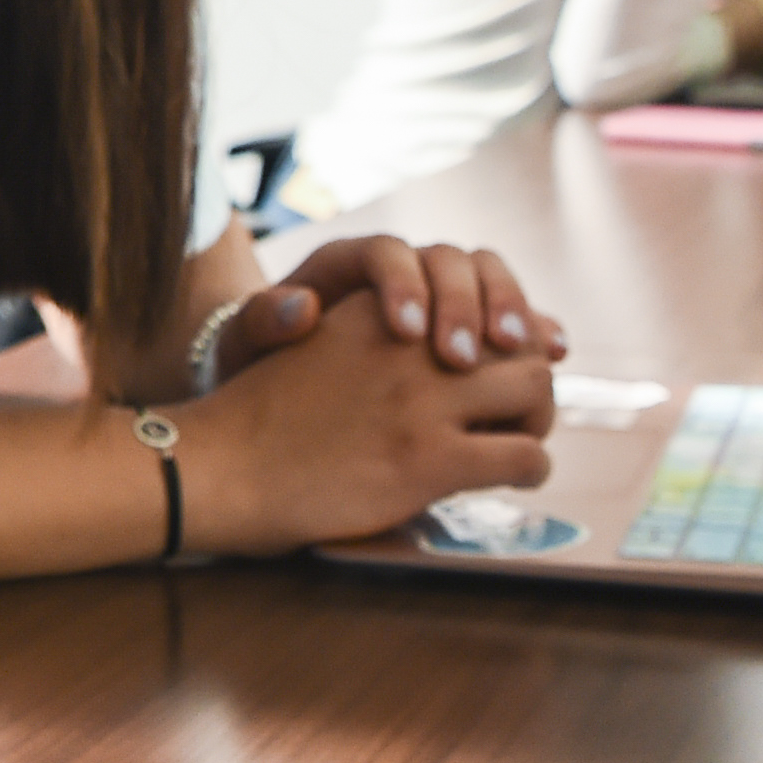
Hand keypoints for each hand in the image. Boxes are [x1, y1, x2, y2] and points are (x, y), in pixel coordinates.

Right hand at [173, 295, 557, 553]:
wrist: (223, 471)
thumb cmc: (261, 420)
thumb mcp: (313, 345)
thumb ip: (367, 333)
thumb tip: (415, 334)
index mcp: (377, 309)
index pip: (475, 284)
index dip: (506, 317)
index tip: (513, 344)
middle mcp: (408, 345)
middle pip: (518, 337)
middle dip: (532, 370)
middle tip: (520, 407)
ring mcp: (424, 402)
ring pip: (536, 388)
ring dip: (539, 416)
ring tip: (522, 438)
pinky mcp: (431, 460)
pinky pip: (522, 456)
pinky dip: (532, 468)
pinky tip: (515, 478)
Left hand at [246, 235, 562, 376]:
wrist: (282, 391)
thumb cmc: (261, 364)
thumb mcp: (245, 346)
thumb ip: (262, 323)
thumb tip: (298, 308)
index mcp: (349, 265)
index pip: (387, 253)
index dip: (404, 285)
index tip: (406, 334)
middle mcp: (404, 270)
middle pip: (447, 259)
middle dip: (464, 302)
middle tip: (466, 357)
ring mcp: (444, 294)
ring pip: (487, 276)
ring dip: (509, 308)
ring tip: (520, 351)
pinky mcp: (473, 326)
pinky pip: (512, 314)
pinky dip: (537, 326)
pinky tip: (555, 352)